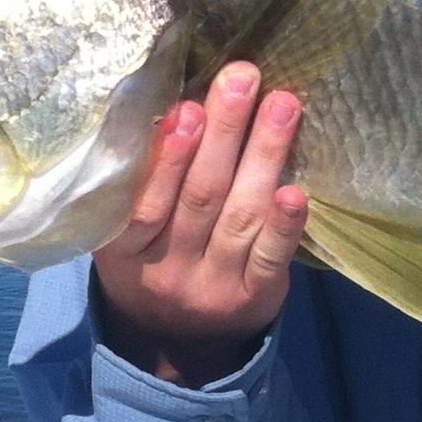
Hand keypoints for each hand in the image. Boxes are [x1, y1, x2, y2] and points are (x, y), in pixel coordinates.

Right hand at [93, 62, 309, 386]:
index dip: (167, 158)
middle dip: (224, 133)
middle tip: (243, 79)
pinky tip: (298, 191)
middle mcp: (167, 269)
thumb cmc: (153, 259)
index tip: (188, 109)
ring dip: (263, 157)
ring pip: (239, 217)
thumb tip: (177, 99)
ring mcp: (213, 286)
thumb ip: (141, 181)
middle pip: (200, 197)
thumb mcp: (127, 232)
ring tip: (282, 105)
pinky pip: (270, 258)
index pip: (144, 203)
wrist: (177, 342)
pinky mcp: (254, 298)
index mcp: (124, 249)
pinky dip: (284, 225)